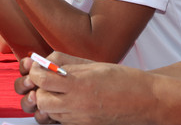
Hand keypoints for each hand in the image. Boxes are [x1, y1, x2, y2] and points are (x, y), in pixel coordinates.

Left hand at [16, 54, 152, 124]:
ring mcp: (80, 119)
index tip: (38, 67)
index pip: (42, 80)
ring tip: (56, 91)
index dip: (35, 71)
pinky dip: (57, 112)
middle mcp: (77, 103)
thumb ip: (67, 63)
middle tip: (45, 79)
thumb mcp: (93, 64)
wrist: (146, 100)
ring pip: (48, 114)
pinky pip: (60, 121)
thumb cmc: (123, 79)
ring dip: (46, 101)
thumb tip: (46, 61)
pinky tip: (66, 101)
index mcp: (79, 83)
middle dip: (38, 89)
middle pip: (41, 100)